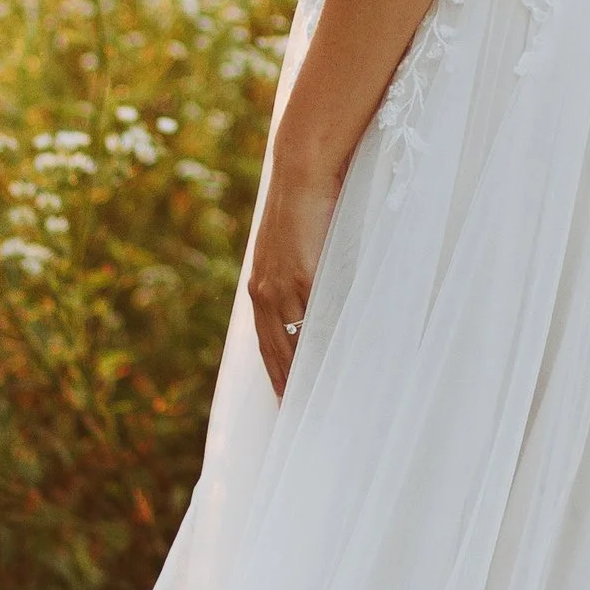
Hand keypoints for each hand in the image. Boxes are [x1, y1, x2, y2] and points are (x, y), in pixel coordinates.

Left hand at [246, 149, 342, 399]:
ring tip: (314, 402)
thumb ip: (299, 280)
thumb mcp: (296, 251)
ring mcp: (281, 284)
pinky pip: (311, 318)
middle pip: (274, 350)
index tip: (284, 401)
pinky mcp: (301, 274)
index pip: (266, 342)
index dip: (276, 373)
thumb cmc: (306, 208)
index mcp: (260, 286)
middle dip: (285, 384)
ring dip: (301, 373)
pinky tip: (329, 364)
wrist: (303, 172)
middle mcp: (264, 290)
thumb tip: (314, 307)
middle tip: (296, 417)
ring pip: (290, 341)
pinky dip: (319, 343)